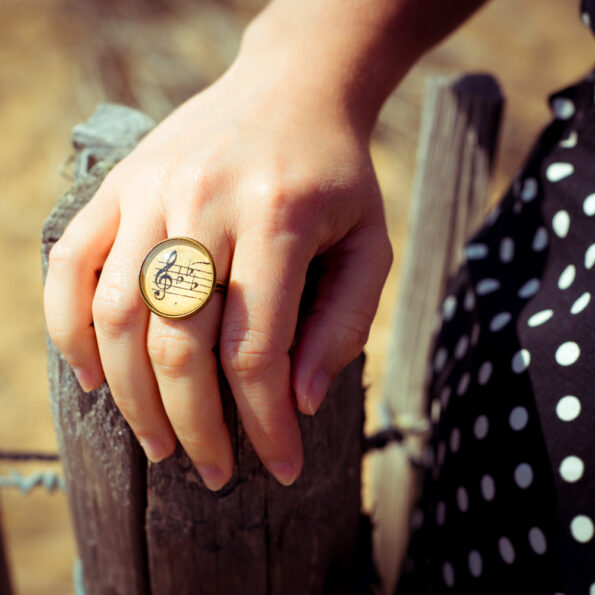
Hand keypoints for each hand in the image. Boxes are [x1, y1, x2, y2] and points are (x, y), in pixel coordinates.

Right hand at [43, 25, 391, 490]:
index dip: (267, 425)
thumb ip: (341, 325)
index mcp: (277, 220)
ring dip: (133, 399)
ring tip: (159, 445)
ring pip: (119, 317)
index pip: (259, 353)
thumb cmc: (337, 176)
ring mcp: (150, 192)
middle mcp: (204, 205)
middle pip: (180, 347)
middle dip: (196, 428)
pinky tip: (95, 377)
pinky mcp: (118, 187)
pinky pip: (70, 267)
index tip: (280, 468)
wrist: (292, 91)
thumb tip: (298, 402)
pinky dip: (70, 330)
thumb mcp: (369, 246)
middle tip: (214, 472)